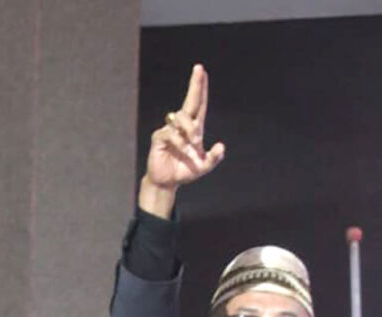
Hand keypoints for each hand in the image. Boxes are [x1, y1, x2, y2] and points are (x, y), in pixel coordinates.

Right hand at [139, 64, 225, 217]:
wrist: (167, 182)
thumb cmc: (184, 171)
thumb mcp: (203, 167)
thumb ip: (214, 158)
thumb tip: (221, 146)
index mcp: (194, 129)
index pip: (199, 104)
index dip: (200, 87)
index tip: (201, 70)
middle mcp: (182, 126)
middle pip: (190, 101)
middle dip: (195, 85)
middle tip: (199, 68)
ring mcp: (170, 130)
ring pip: (182, 118)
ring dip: (191, 129)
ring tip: (194, 145)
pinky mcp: (159, 137)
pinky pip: (170, 133)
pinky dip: (178, 141)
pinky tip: (181, 150)